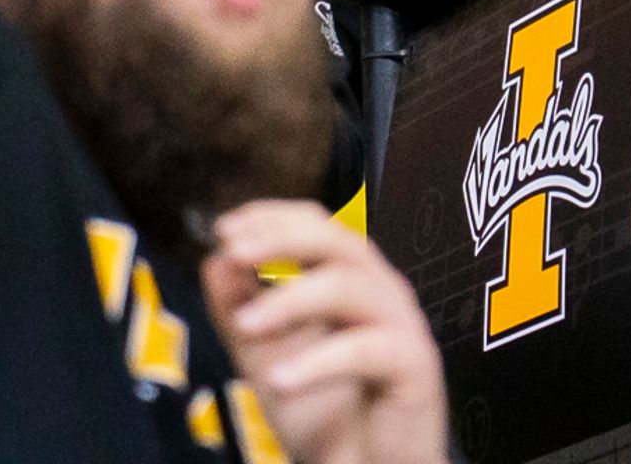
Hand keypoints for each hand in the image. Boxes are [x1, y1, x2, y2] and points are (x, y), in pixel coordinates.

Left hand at [203, 200, 448, 463]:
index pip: (318, 225)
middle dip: (281, 239)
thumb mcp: (267, 356)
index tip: (225, 229)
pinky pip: (366, 349)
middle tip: (234, 253)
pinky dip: (318, 362)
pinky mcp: (414, 365)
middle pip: (339, 239)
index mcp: (350, 279)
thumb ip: (241, 309)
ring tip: (244, 327)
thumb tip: (216, 260)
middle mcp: (381, 290)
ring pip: (349, 285)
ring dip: (289, 300)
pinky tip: (280, 381)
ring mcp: (401, 324)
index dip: (272, 217)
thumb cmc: (324, 413)